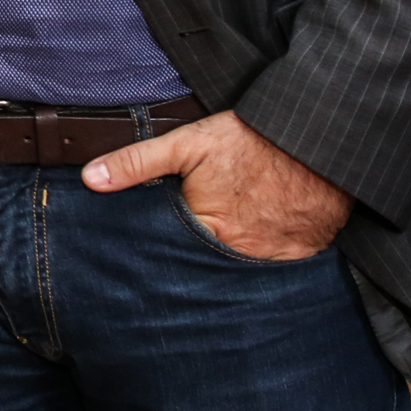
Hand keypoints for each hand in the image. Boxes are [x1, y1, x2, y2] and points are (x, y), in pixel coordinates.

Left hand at [81, 108, 349, 260]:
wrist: (319, 138)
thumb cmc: (252, 139)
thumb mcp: (187, 143)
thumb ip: (137, 163)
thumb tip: (91, 179)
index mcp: (206, 229)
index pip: (170, 255)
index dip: (160, 249)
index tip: (150, 249)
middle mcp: (239, 253)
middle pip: (203, 268)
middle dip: (191, 265)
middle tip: (184, 256)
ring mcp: (273, 258)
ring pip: (238, 272)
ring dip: (227, 266)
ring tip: (221, 251)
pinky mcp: (301, 255)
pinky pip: (274, 270)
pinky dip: (263, 263)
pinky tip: (255, 247)